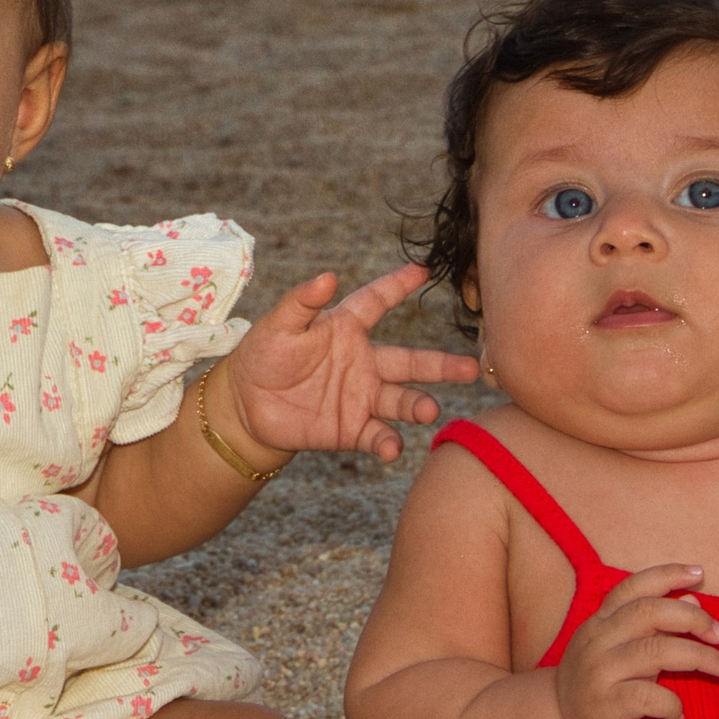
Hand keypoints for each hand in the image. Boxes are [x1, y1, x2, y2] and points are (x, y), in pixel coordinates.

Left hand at [218, 263, 479, 462]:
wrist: (246, 405)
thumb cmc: (262, 355)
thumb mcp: (278, 325)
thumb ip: (302, 301)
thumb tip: (329, 277)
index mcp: (346, 328)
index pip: (378, 301)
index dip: (398, 285)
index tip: (424, 270)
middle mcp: (364, 362)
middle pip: (410, 361)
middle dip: (441, 365)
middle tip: (471, 368)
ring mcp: (362, 397)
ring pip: (401, 401)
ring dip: (418, 406)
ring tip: (430, 411)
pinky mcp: (352, 429)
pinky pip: (377, 435)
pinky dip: (387, 442)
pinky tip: (392, 448)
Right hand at [551, 566, 718, 718]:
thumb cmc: (601, 689)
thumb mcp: (624, 653)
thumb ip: (655, 628)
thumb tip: (693, 599)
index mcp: (600, 623)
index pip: (633, 588)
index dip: (667, 575)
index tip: (700, 574)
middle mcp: (596, 642)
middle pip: (648, 613)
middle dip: (692, 619)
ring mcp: (599, 673)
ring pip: (655, 652)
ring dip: (700, 658)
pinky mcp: (606, 707)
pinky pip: (650, 697)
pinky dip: (673, 704)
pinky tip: (677, 716)